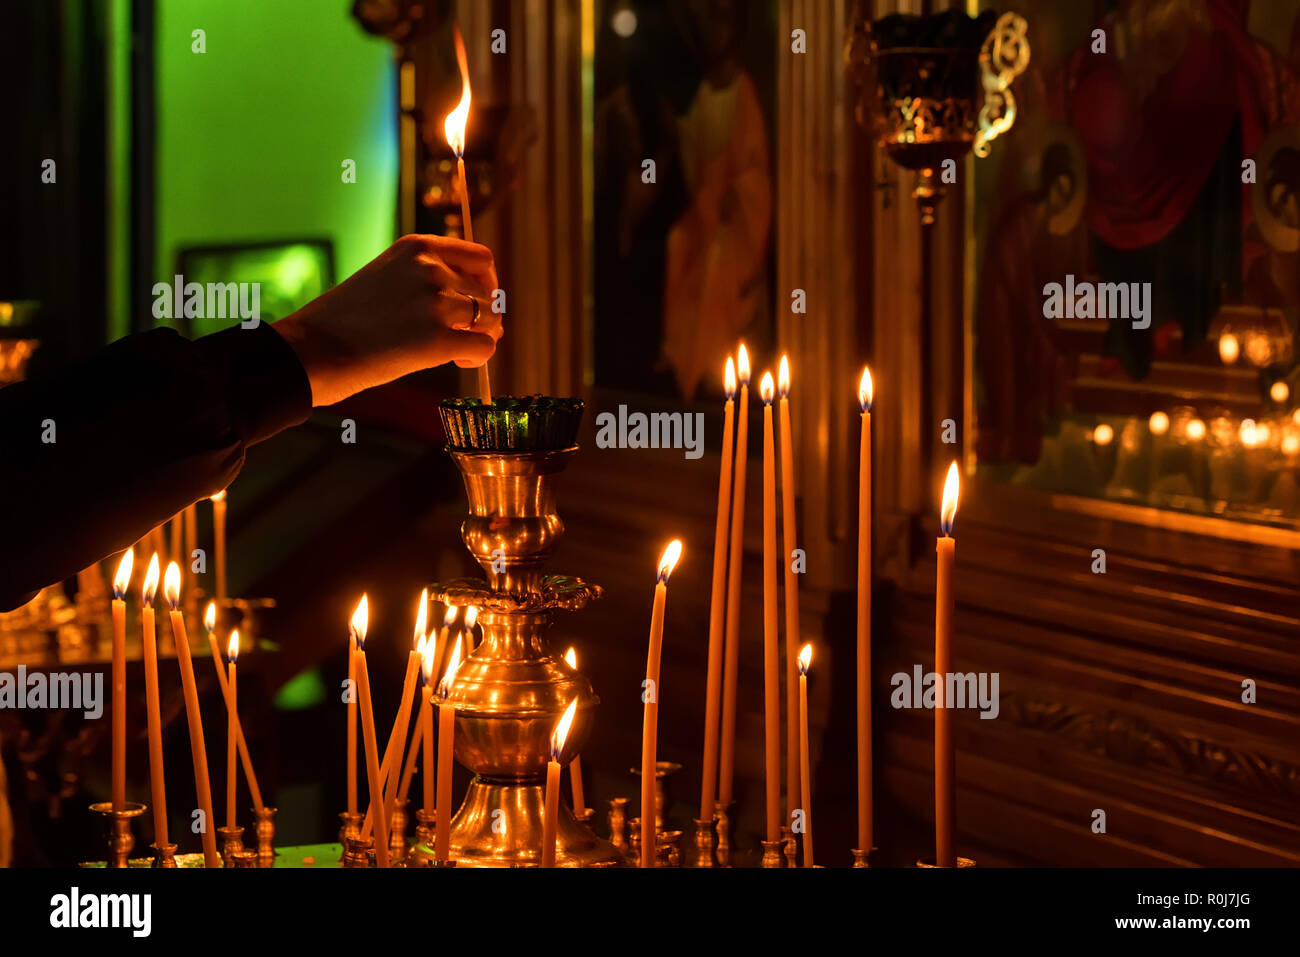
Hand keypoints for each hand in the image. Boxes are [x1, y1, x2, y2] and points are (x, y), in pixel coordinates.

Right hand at [272, 234, 500, 406]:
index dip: (486, 283)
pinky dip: (477, 359)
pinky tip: (457, 362)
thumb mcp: (387, 278)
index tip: (476, 301)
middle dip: (483, 317)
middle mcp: (431, 269)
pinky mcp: (438, 339)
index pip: (480, 257)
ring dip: (481, 337)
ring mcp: (436, 303)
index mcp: (417, 248)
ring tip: (457, 352)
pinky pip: (484, 348)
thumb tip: (481, 309)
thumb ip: (427, 282)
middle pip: (487, 293)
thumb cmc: (345, 321)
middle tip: (465, 336)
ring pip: (491, 320)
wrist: (312, 349)